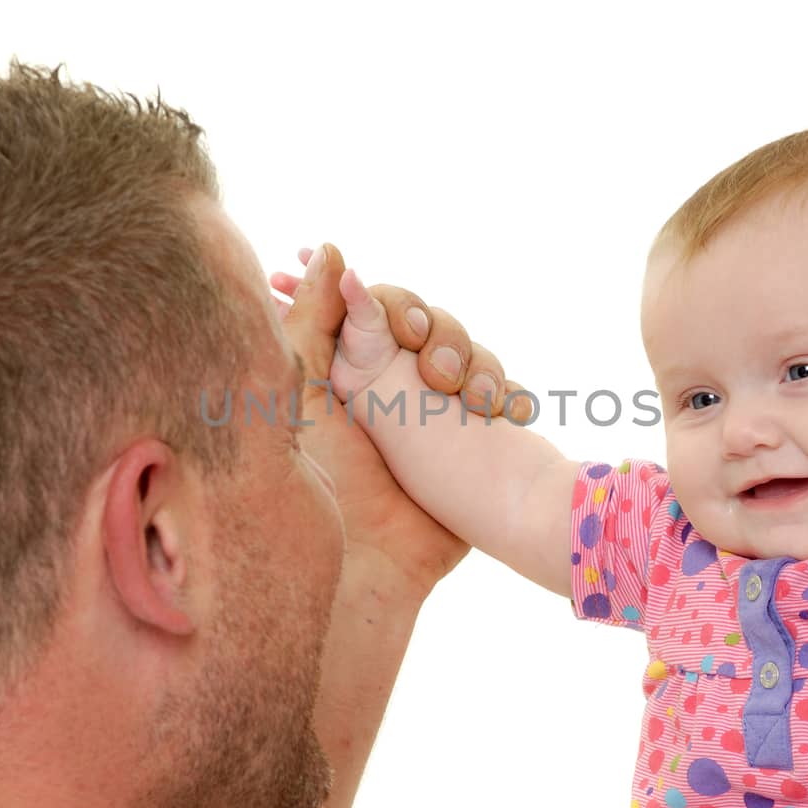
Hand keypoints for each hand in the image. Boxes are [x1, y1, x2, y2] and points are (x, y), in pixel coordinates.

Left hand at [277, 243, 519, 597]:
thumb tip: (333, 250)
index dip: (396, 304)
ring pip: (475, 354)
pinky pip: (505, 397)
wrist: (368, 557)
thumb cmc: (321, 476)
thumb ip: (312, 316)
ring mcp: (438, 412)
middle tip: (435, 372)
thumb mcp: (299, 389)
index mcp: (351, 364)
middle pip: (436, 323)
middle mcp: (395, 382)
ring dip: (478, 368)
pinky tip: (500, 413)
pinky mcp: (473, 440)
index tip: (400, 325)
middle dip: (442, 337)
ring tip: (468, 402)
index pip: (385, 305)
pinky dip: (508, 398)